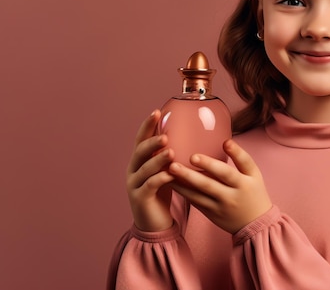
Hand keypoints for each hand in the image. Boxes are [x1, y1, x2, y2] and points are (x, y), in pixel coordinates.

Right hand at [126, 110, 175, 231]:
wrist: (154, 222)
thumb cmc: (163, 192)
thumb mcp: (166, 170)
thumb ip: (171, 155)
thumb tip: (193, 135)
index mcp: (139, 161)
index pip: (141, 139)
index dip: (147, 125)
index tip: (157, 111)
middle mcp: (133, 170)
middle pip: (139, 151)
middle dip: (152, 142)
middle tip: (166, 136)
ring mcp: (134, 184)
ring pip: (144, 168)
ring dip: (157, 159)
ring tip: (170, 152)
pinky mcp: (140, 199)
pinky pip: (150, 186)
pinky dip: (161, 178)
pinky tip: (171, 174)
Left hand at [169, 139, 272, 233]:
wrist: (255, 224)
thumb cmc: (254, 193)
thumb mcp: (255, 175)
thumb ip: (241, 158)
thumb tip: (226, 141)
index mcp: (243, 184)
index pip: (229, 172)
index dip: (219, 160)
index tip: (208, 150)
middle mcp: (230, 196)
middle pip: (209, 185)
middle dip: (190, 175)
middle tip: (174, 163)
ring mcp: (218, 207)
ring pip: (197, 195)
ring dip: (181, 183)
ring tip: (167, 171)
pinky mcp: (210, 214)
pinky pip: (194, 202)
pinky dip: (183, 192)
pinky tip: (170, 182)